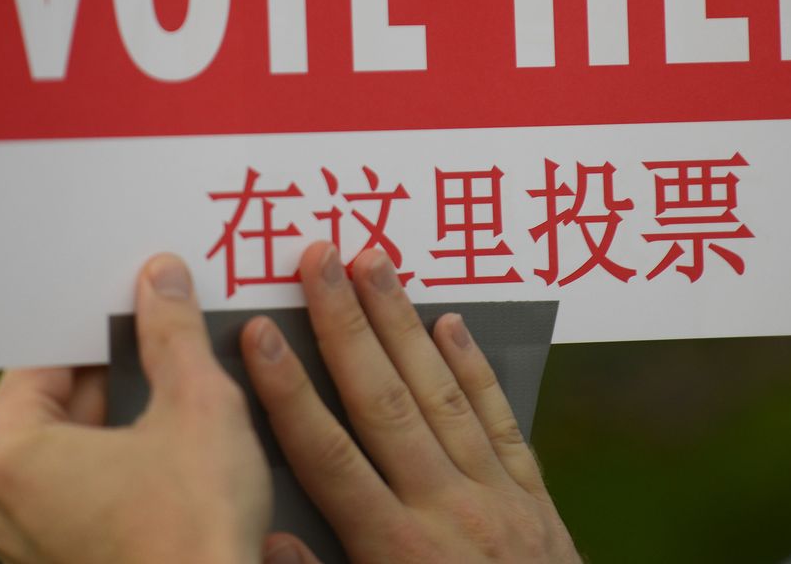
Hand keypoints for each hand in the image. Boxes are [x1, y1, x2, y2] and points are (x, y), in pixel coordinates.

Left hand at [0, 254, 274, 562]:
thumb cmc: (194, 528)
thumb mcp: (196, 405)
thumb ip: (172, 334)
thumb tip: (162, 281)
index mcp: (5, 454)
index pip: (46, 357)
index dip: (100, 325)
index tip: (141, 306)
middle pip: (59, 404)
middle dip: (117, 372)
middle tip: (169, 346)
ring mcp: (27, 545)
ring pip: (76, 452)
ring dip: (124, 422)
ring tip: (180, 400)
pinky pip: (86, 496)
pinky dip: (123, 470)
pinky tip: (174, 459)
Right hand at [240, 242, 581, 562]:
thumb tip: (266, 535)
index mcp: (397, 552)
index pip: (327, 455)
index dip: (287, 391)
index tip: (255, 334)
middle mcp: (446, 510)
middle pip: (383, 400)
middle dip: (345, 323)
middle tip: (318, 256)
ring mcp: (497, 498)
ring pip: (441, 393)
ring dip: (404, 322)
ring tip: (376, 262)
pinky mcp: (535, 501)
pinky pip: (501, 420)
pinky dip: (474, 369)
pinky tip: (450, 323)